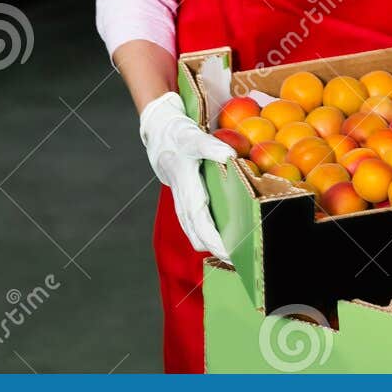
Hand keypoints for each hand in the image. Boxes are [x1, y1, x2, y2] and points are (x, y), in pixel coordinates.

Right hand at [139, 91, 235, 260]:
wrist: (157, 130)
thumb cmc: (176, 132)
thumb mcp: (192, 135)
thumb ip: (210, 146)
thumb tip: (230, 157)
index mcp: (183, 181)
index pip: (198, 216)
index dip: (211, 236)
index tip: (226, 251)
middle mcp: (180, 194)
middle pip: (195, 229)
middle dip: (214, 247)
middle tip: (234, 260)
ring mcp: (179, 197)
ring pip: (191, 228)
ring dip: (208, 243)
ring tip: (229, 254)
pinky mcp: (181, 197)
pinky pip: (190, 221)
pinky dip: (202, 233)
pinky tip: (216, 239)